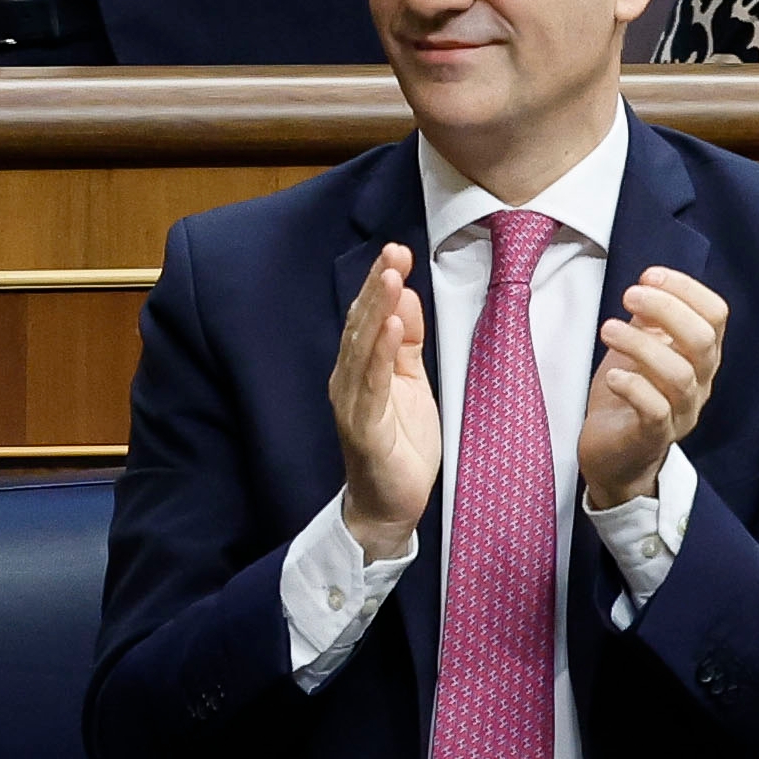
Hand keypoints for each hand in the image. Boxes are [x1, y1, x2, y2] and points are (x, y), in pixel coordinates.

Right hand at [329, 243, 440, 560]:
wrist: (390, 506)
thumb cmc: (400, 445)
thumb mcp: (410, 383)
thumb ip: (406, 343)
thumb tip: (405, 296)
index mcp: (358, 368)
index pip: (366, 317)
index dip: (379, 283)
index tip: (397, 251)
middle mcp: (347, 380)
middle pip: (361, 325)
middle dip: (378, 287)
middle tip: (393, 252)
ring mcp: (352, 404)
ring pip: (363, 349)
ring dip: (377, 310)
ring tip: (392, 278)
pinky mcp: (364, 429)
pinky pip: (372, 386)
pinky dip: (382, 354)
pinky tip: (392, 327)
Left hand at [579, 269, 729, 513]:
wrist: (612, 454)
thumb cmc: (629, 393)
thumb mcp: (639, 347)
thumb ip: (650, 319)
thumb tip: (649, 283)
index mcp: (701, 357)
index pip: (716, 315)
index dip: (687, 289)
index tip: (649, 275)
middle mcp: (700, 384)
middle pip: (704, 340)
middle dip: (666, 309)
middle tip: (629, 296)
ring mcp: (680, 413)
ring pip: (679, 374)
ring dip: (641, 344)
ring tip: (607, 329)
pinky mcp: (654, 437)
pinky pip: (655, 411)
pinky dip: (634, 387)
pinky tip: (613, 376)